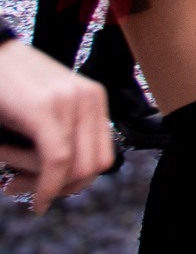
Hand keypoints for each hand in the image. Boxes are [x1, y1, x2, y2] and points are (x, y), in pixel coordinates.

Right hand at [0, 38, 111, 212]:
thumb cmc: (9, 89)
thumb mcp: (45, 112)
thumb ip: (63, 136)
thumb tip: (67, 182)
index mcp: (94, 100)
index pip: (102, 159)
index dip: (74, 183)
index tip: (42, 189)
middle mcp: (89, 98)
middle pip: (92, 169)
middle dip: (57, 189)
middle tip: (18, 187)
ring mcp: (69, 101)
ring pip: (71, 168)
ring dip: (36, 182)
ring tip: (6, 170)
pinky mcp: (44, 108)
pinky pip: (57, 160)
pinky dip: (43, 185)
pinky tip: (13, 186)